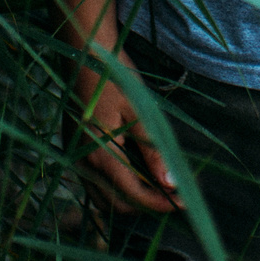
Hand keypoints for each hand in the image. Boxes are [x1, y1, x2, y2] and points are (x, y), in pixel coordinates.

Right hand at [70, 49, 179, 214]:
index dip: (160, 204)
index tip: (184, 202)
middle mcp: (85, 165)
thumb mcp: (140, 113)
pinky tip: (135, 173)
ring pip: (104, 199)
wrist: (83, 55)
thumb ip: (153, 151)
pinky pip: (95, 185)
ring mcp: (77, 160)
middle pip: (118, 205)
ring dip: (130, 199)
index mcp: (102, 156)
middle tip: (175, 193)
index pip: (134, 196)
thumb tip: (172, 184)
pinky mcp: (75, 153)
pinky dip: (115, 188)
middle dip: (147, 204)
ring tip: (158, 185)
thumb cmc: (114, 79)